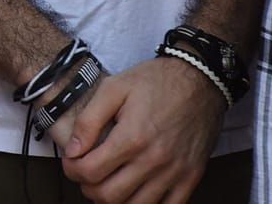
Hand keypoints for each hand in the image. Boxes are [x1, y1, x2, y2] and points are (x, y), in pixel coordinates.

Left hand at [55, 56, 223, 203]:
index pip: (90, 172)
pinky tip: (136, 191)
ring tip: (108, 182)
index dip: (72, 169)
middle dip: (88, 188)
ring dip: (114, 200)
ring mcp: (174, 172)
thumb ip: (89, 120)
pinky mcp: (191, 177)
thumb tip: (72, 150)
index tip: (71, 161)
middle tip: (86, 173)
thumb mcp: (114, 88)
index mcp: (132, 137)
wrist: (199, 80)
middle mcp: (154, 160)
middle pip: (109, 196)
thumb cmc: (156, 81)